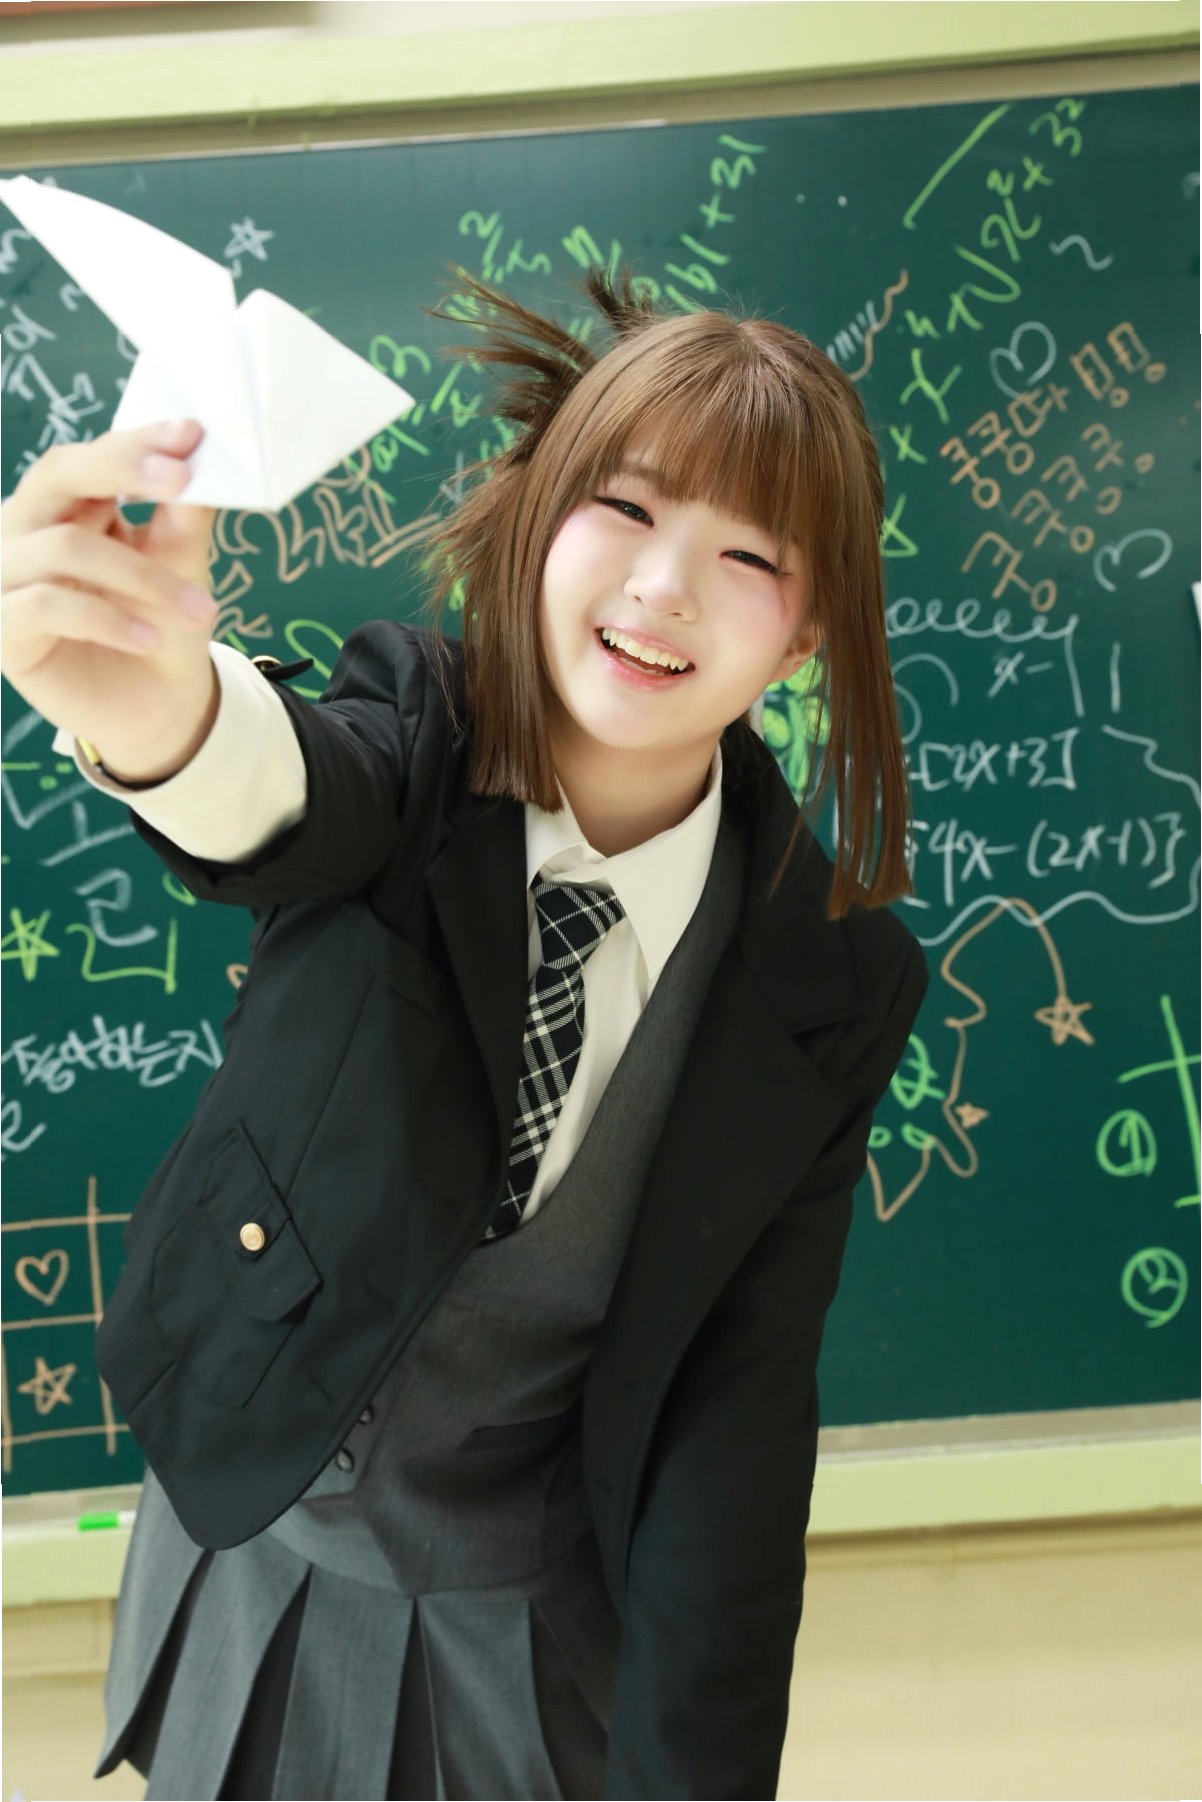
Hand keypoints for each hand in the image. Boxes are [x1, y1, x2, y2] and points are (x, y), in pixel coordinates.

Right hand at [0, 418, 220, 777]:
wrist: (156, 706)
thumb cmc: (161, 625)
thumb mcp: (181, 564)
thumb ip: (184, 513)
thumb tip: (199, 457)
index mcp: (70, 504)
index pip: (92, 455)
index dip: (136, 440)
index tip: (188, 433)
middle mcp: (28, 529)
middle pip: (57, 475)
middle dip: (122, 469)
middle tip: (180, 480)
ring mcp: (8, 575)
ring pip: (64, 546)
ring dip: (140, 575)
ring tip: (197, 608)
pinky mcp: (3, 628)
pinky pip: (46, 604)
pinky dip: (107, 619)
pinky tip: (148, 638)